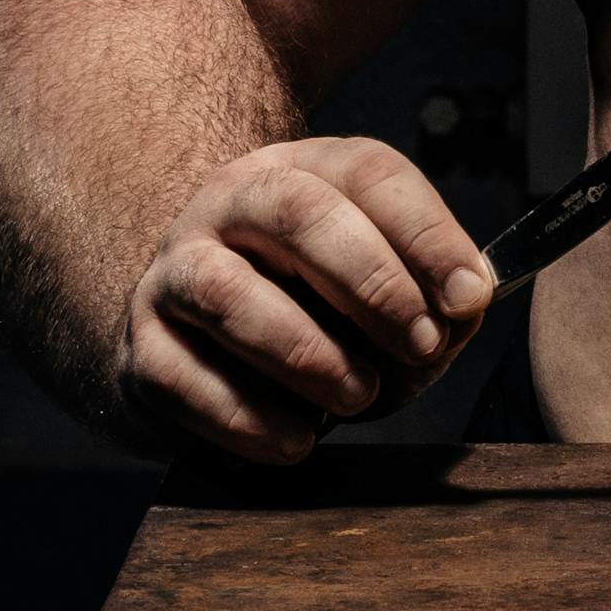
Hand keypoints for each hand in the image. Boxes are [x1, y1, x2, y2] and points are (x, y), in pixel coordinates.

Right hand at [121, 136, 496, 464]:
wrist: (194, 347)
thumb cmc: (311, 314)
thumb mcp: (377, 290)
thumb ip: (429, 298)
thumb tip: (465, 310)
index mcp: (303, 171)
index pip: (369, 173)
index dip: (427, 233)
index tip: (470, 297)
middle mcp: (230, 206)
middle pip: (299, 212)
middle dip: (372, 281)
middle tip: (421, 344)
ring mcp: (174, 274)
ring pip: (226, 292)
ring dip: (305, 350)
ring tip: (359, 394)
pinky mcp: (141, 351)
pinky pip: (182, 377)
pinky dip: (246, 416)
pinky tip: (296, 439)